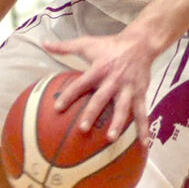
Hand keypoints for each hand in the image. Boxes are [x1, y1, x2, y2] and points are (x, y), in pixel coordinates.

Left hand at [43, 27, 153, 144]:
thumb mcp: (86, 43)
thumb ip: (64, 46)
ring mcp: (128, 89)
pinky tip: (143, 144)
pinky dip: (144, 128)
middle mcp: (113, 80)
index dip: (69, 95)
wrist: (139, 44)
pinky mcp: (140, 94)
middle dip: (92, 113)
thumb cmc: (109, 45)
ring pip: (123, 108)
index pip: (81, 84)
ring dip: (118, 123)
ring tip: (110, 138)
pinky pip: (142, 113)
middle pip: (101, 98)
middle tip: (82, 128)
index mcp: (98, 69)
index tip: (57, 108)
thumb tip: (44, 44)